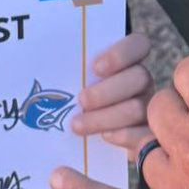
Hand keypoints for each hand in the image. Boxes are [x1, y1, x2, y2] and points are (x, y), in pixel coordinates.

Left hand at [71, 29, 153, 154]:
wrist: (83, 144)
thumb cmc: (71, 103)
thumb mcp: (69, 82)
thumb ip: (68, 70)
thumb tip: (39, 60)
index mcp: (127, 62)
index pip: (138, 44)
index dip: (121, 53)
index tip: (95, 68)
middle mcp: (140, 83)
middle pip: (139, 77)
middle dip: (107, 91)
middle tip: (81, 101)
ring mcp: (148, 109)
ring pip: (138, 108)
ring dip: (106, 117)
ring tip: (77, 125)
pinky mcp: (147, 136)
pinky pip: (144, 134)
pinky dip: (123, 136)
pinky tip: (104, 137)